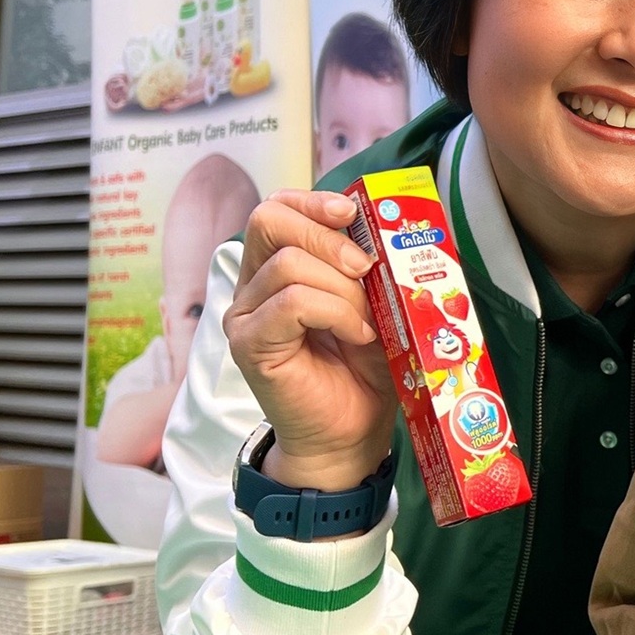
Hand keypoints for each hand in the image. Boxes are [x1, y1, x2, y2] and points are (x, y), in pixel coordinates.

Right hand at [223, 190, 396, 492]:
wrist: (352, 434)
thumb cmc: (364, 369)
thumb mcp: (375, 304)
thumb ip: (369, 265)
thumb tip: (388, 228)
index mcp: (276, 268)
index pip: (276, 208)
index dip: (312, 200)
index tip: (351, 213)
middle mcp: (252, 287)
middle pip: (269, 220)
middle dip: (326, 235)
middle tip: (367, 268)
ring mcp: (246, 316)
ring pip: (287, 265)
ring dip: (342, 288)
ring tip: (368, 319)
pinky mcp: (251, 345)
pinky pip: (292, 304)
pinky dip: (335, 312)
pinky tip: (358, 334)